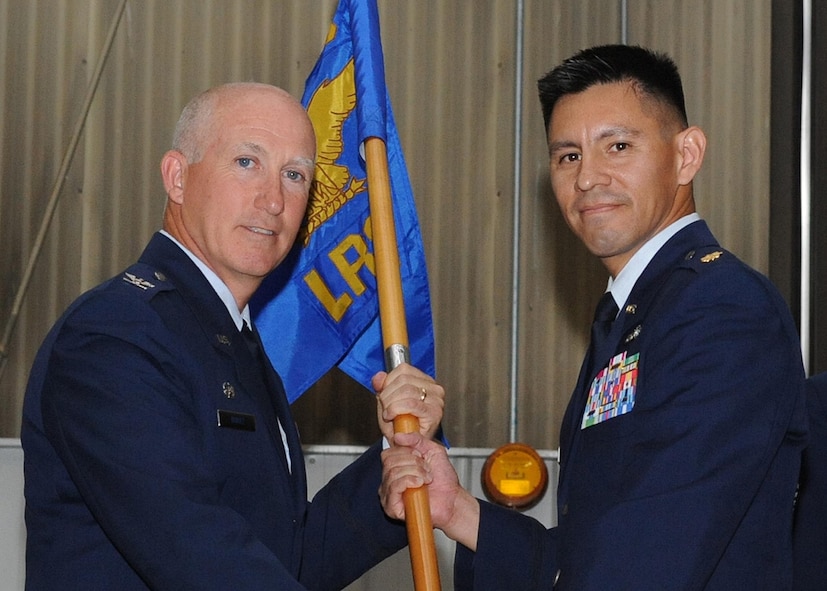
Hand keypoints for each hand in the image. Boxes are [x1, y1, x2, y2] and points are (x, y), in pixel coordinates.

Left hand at [372, 363, 444, 441]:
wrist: (407, 447)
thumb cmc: (400, 426)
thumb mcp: (387, 402)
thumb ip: (382, 386)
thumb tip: (379, 377)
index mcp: (424, 381)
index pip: (403, 369)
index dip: (388, 382)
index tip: (384, 394)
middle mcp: (434, 388)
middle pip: (404, 379)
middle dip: (387, 394)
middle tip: (385, 407)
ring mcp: (436, 400)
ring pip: (406, 390)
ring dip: (390, 403)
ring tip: (389, 413)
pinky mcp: (434, 412)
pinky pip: (410, 404)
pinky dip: (396, 409)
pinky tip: (391, 416)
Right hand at [380, 432, 479, 549]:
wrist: (453, 500)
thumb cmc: (444, 480)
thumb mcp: (433, 450)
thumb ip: (417, 439)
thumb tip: (398, 436)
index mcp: (396, 467)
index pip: (387, 453)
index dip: (405, 452)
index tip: (420, 457)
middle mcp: (389, 481)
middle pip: (389, 462)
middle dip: (413, 462)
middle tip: (426, 470)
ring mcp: (389, 495)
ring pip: (392, 473)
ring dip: (415, 472)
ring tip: (426, 479)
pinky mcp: (392, 508)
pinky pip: (393, 488)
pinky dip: (408, 482)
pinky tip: (420, 485)